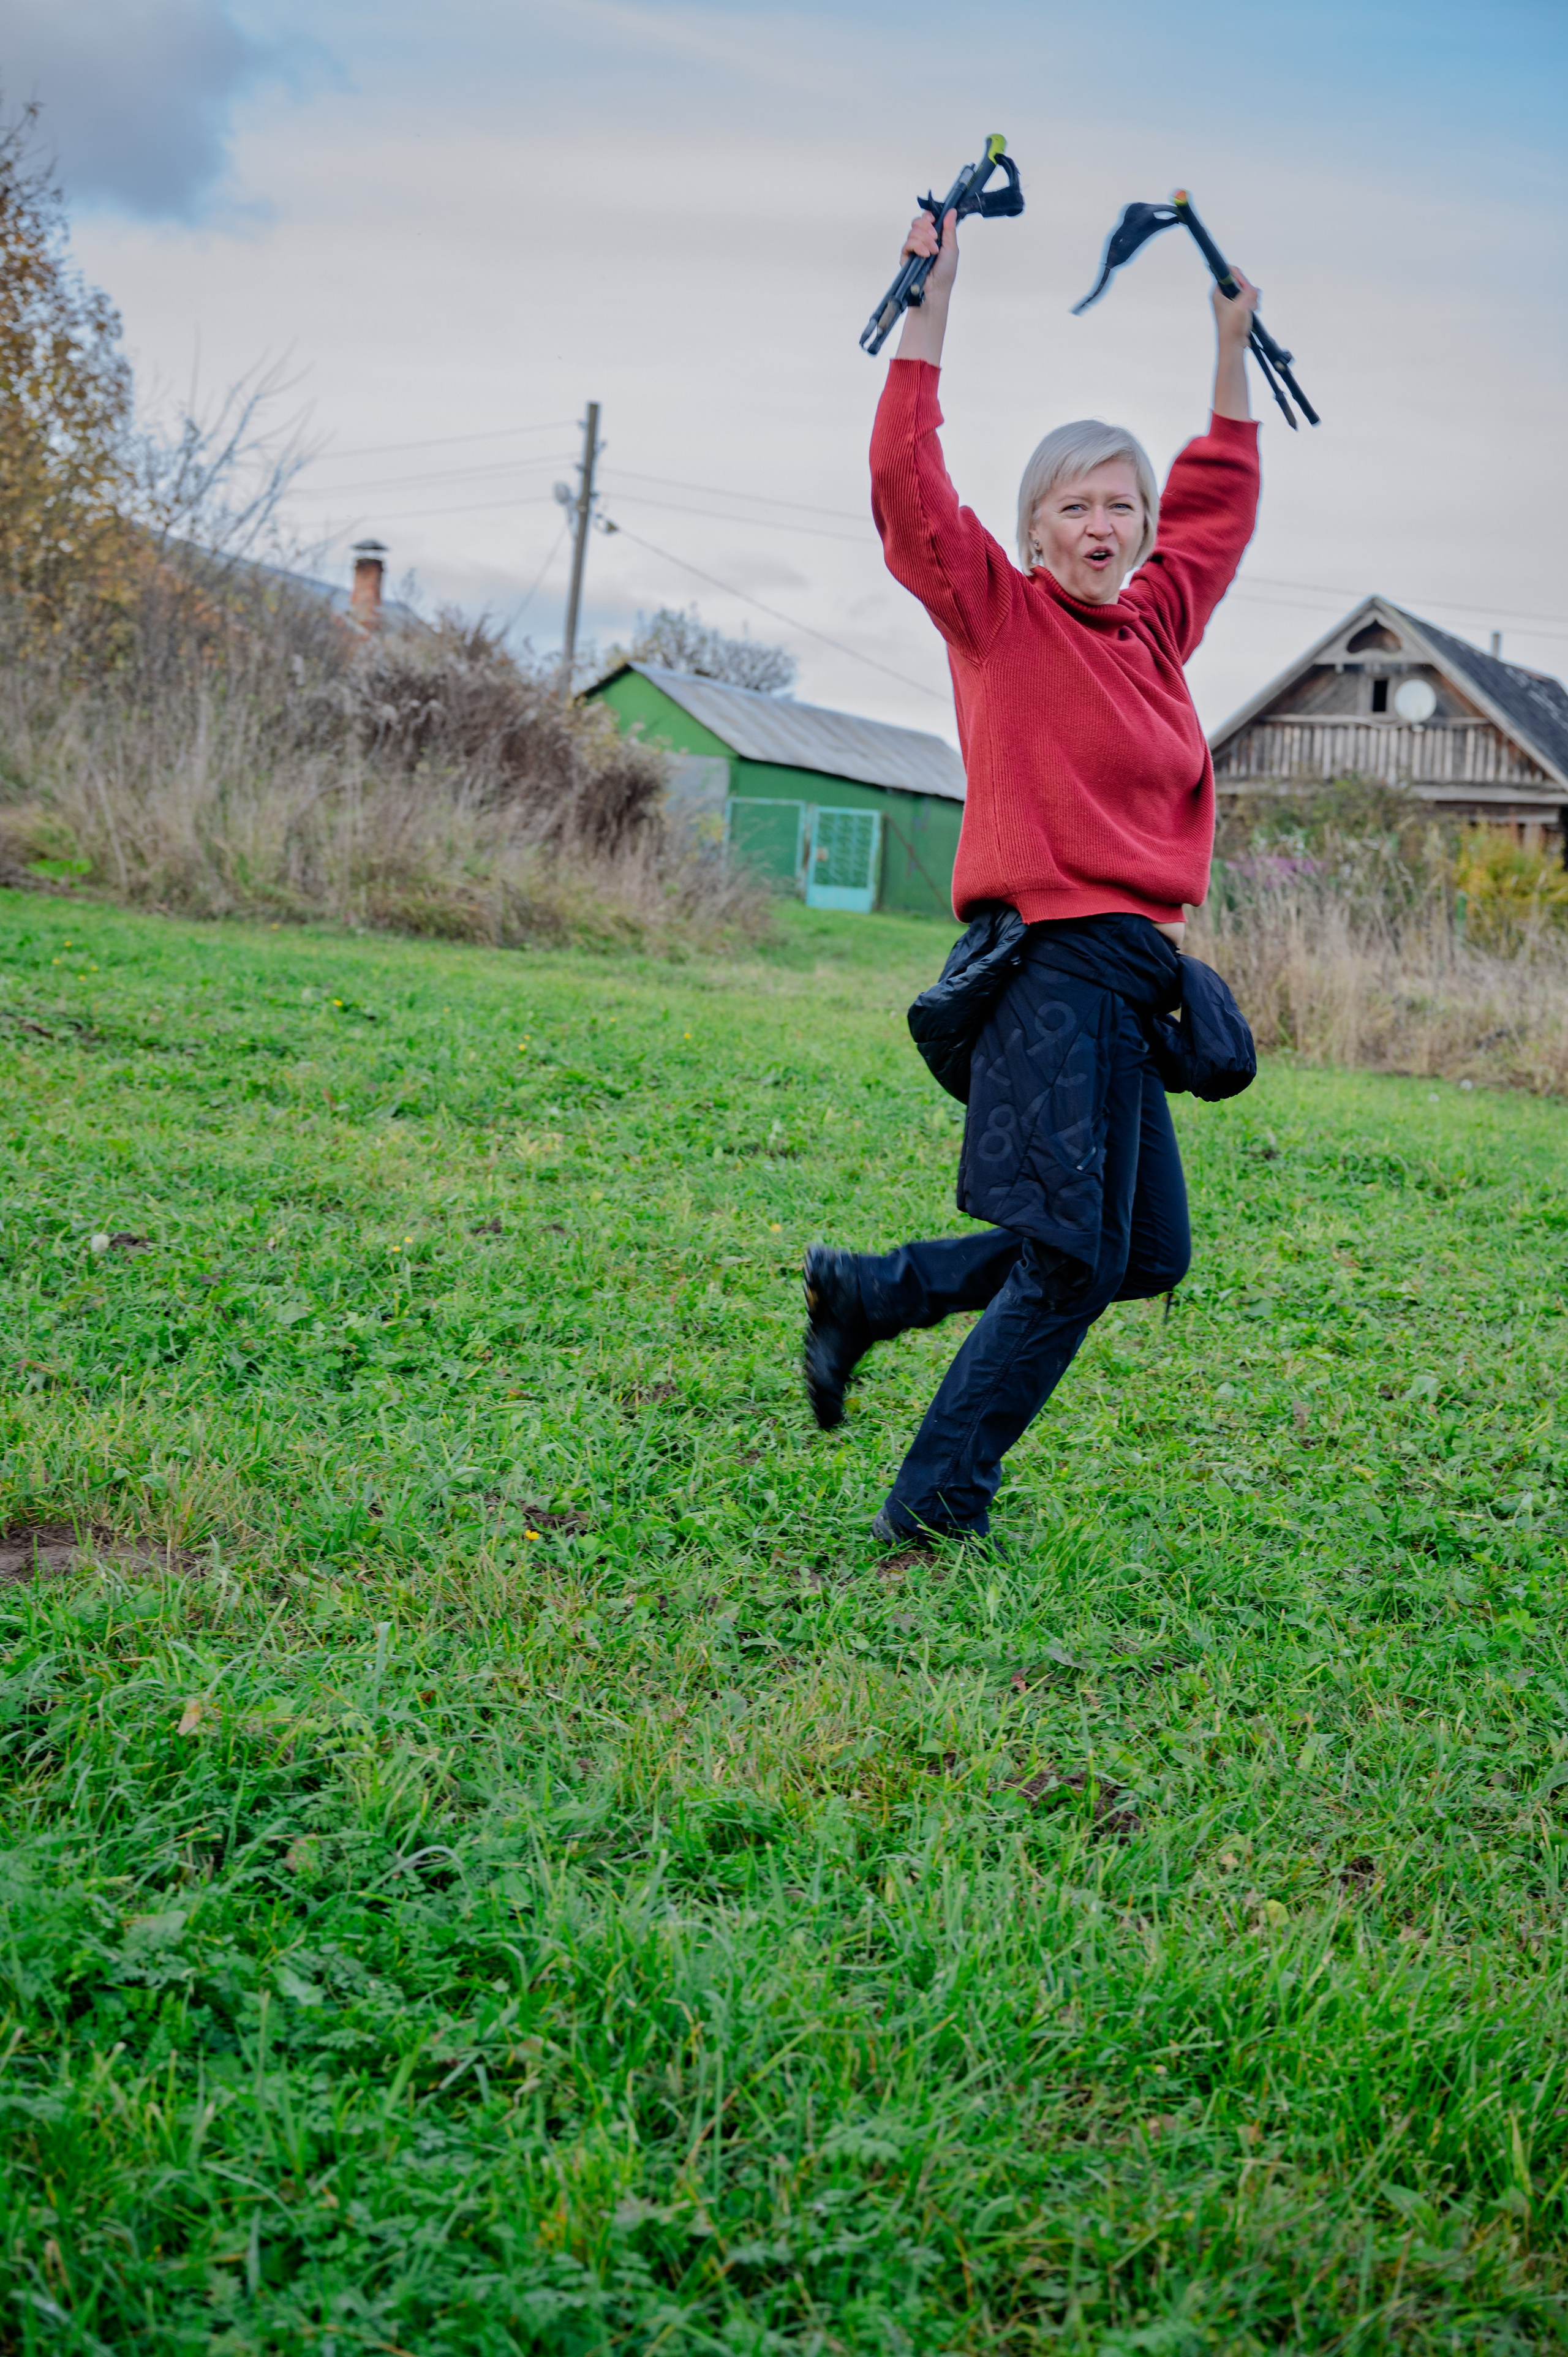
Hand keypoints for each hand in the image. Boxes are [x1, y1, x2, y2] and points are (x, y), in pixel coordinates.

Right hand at [894, 206, 957, 363]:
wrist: (935, 291)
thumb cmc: (945, 274)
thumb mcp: (952, 248)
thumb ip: (950, 229)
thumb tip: (951, 211)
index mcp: (934, 238)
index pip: (926, 220)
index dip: (928, 217)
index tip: (933, 220)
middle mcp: (923, 241)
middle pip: (917, 222)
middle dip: (927, 228)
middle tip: (935, 238)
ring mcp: (913, 249)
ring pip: (912, 232)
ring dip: (924, 240)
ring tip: (932, 252)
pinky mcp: (906, 257)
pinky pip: (907, 243)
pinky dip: (917, 246)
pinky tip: (924, 255)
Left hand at [1212, 268, 1259, 345]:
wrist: (1233, 345)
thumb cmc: (1232, 329)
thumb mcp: (1242, 307)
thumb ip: (1249, 293)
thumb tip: (1254, 289)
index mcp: (1218, 293)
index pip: (1229, 272)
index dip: (1240, 277)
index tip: (1246, 288)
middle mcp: (1223, 296)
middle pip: (1239, 280)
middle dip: (1248, 289)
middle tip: (1251, 300)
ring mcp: (1230, 302)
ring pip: (1245, 289)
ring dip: (1252, 297)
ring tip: (1252, 308)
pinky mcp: (1237, 308)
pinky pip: (1248, 298)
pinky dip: (1253, 303)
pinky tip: (1253, 310)